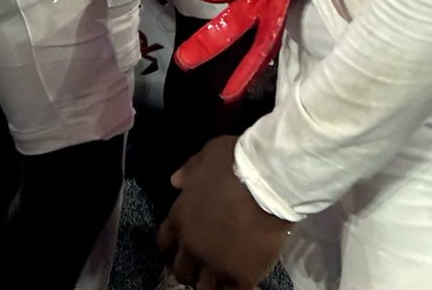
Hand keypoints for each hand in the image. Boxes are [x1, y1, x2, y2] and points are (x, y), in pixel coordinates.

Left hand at [159, 136, 290, 289]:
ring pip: (204, 288)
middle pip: (182, 271)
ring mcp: (215, 264)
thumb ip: (190, 170)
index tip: (180, 249)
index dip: (172, 248)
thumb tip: (175, 181)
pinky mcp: (240, 275)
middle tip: (204, 266)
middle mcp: (192, 246)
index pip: (164, 242)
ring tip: (225, 277)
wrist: (267, 181)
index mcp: (180, 218)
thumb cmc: (235, 163)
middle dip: (191, 269)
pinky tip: (247, 284)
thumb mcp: (208, 155)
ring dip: (212, 282)